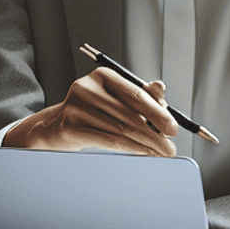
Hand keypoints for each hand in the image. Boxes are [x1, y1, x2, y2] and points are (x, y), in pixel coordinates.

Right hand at [4, 66, 178, 155]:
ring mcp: (75, 107)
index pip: (136, 94)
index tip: (173, 129)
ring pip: (120, 130)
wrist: (55, 128)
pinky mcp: (69, 127)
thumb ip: (140, 94)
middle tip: (170, 147)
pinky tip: (143, 153)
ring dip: (145, 144)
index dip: (158, 113)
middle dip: (155, 134)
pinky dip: (129, 149)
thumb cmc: (92, 113)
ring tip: (160, 153)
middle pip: (129, 114)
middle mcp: (87, 87)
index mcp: (102, 75)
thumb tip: (162, 87)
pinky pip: (107, 140)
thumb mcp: (116, 99)